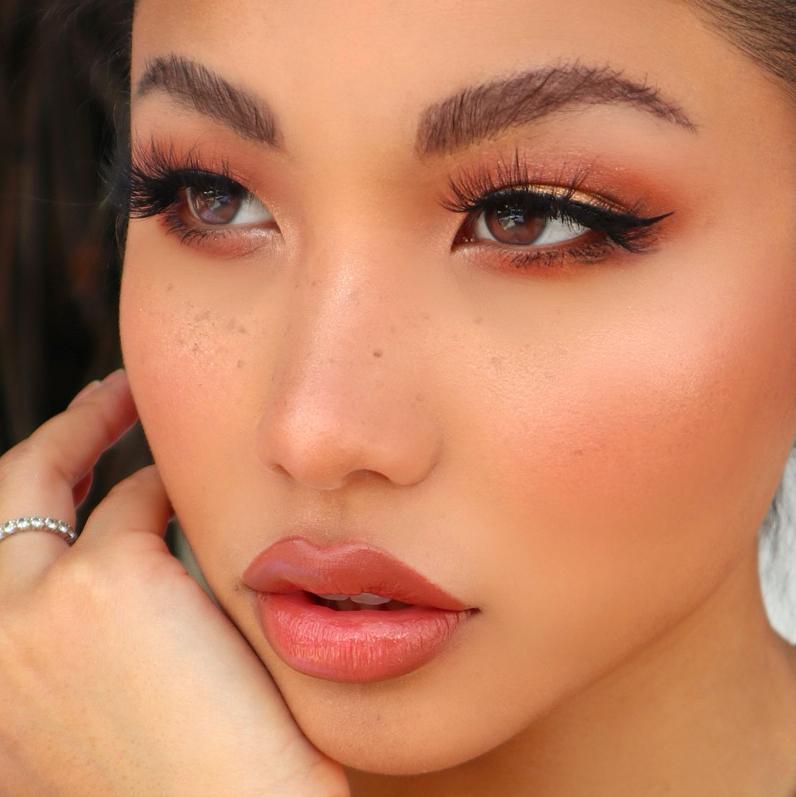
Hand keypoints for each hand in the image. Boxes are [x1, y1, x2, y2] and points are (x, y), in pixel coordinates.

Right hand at [0, 371, 349, 796]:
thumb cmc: (199, 776)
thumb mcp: (109, 712)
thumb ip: (96, 644)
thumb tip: (129, 570)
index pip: (4, 555)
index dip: (38, 502)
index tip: (78, 464)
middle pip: (12, 492)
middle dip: (61, 431)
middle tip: (108, 395)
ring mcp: (39, 603)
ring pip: (83, 488)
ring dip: (130, 453)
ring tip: (165, 428)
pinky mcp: (113, 576)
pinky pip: (150, 499)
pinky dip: (177, 490)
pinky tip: (211, 497)